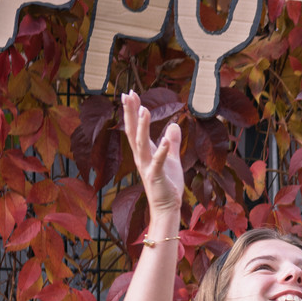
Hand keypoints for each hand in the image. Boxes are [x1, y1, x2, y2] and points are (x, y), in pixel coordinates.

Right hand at [121, 90, 182, 215]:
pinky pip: (158, 162)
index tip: (130, 93)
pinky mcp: (156, 176)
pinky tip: (166, 139)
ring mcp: (147, 167)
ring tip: (145, 109)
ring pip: (142, 144)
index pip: (136, 128)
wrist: (167, 206)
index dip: (133, 111)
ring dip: (143, 127)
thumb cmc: (168, 184)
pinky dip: (162, 151)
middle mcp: (141, 157)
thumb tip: (174, 125)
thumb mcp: (172, 159)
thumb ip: (173, 143)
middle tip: (127, 94)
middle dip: (131, 113)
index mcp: (144, 152)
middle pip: (133, 131)